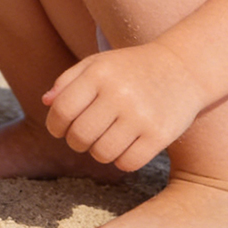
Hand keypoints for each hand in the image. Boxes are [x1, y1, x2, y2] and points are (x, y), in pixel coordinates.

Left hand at [42, 41, 207, 171]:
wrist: (182, 68)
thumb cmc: (130, 68)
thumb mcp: (97, 63)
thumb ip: (68, 81)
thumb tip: (46, 103)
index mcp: (99, 73)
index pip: (62, 110)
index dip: (54, 125)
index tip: (59, 129)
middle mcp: (119, 94)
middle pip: (79, 135)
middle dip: (74, 141)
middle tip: (81, 136)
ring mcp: (140, 115)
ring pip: (102, 153)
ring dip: (96, 151)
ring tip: (103, 139)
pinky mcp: (159, 135)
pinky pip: (127, 163)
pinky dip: (120, 159)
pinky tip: (124, 146)